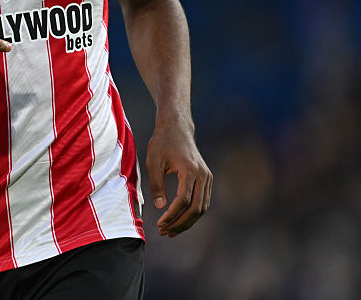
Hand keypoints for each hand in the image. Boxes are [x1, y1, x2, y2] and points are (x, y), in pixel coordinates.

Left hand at [146, 122, 211, 236]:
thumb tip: (160, 206)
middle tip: (165, 232)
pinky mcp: (207, 179)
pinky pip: (203, 201)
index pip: (183, 200)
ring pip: (202, 207)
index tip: (160, 224)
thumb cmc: (162, 143)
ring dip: (187, 221)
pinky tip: (179, 220)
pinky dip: (192, 213)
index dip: (172, 215)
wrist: (177, 128)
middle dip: (180, 223)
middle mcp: (203, 175)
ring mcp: (207, 177)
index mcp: (190, 170)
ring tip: (170, 230)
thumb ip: (156, 184)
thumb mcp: (153, 161)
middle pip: (196, 208)